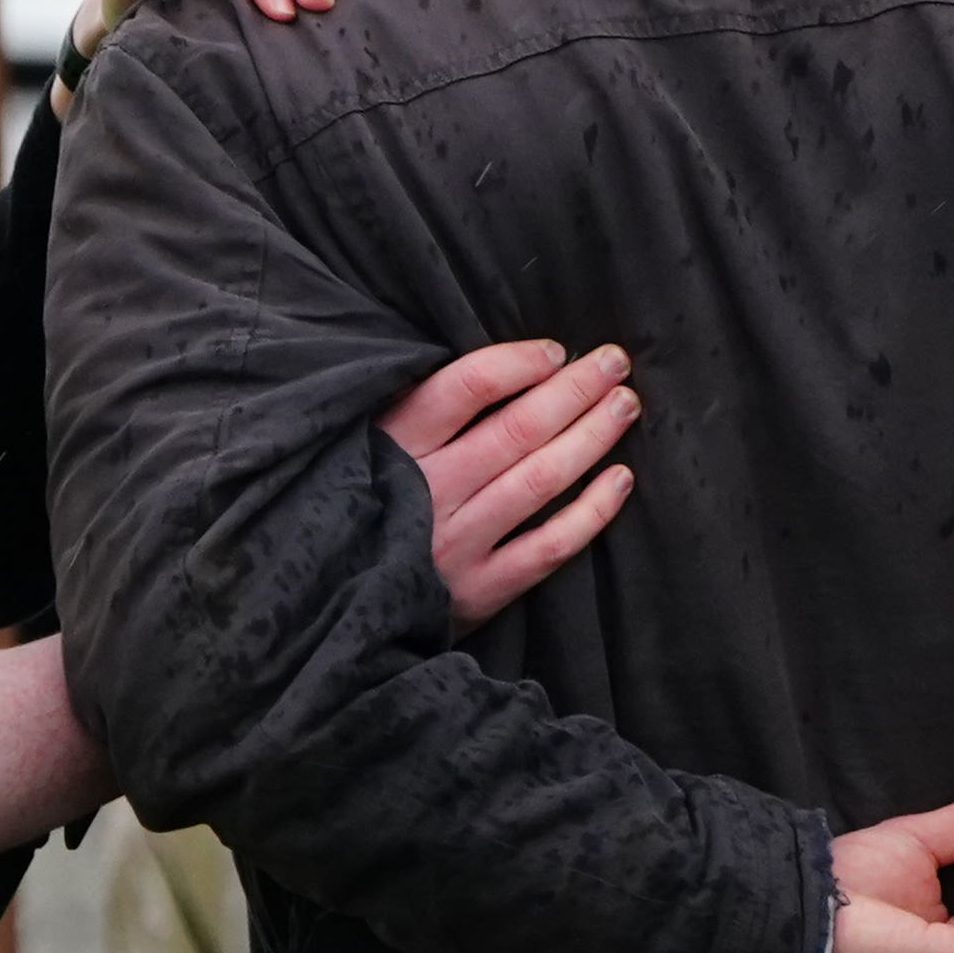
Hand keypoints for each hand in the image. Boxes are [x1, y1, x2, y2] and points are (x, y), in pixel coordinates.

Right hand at [377, 340, 637, 630]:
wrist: (327, 603)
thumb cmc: (356, 505)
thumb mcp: (360, 446)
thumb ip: (413, 411)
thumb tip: (496, 367)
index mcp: (394, 444)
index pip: (466, 387)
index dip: (519, 362)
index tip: (556, 350)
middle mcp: (427, 491)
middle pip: (517, 429)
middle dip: (574, 390)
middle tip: (615, 362)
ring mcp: (455, 543)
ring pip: (539, 480)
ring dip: (591, 437)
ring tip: (626, 405)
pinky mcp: (478, 589)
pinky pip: (548, 547)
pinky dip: (591, 512)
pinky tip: (621, 479)